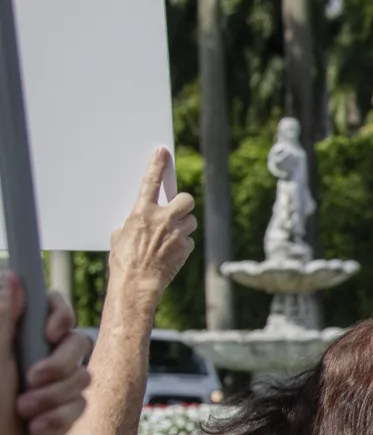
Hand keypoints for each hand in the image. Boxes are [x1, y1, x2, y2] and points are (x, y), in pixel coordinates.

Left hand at [0, 276, 93, 434]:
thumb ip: (3, 318)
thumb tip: (11, 276)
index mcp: (16, 336)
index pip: (52, 307)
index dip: (60, 315)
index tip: (51, 333)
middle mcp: (37, 354)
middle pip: (77, 342)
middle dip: (59, 366)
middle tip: (31, 380)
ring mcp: (53, 381)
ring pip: (83, 375)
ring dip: (55, 398)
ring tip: (26, 412)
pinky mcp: (64, 407)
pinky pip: (82, 404)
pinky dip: (60, 418)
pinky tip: (37, 428)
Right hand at [105, 148, 196, 314]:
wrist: (136, 282)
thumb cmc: (123, 260)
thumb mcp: (120, 235)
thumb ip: (134, 223)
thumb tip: (141, 222)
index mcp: (141, 212)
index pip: (150, 181)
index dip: (157, 164)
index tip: (162, 151)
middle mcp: (162, 218)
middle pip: (186, 199)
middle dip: (183, 202)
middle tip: (176, 209)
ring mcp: (176, 233)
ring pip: (190, 220)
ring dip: (183, 225)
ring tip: (169, 236)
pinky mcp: (185, 247)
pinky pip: (188, 240)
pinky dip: (182, 244)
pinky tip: (170, 252)